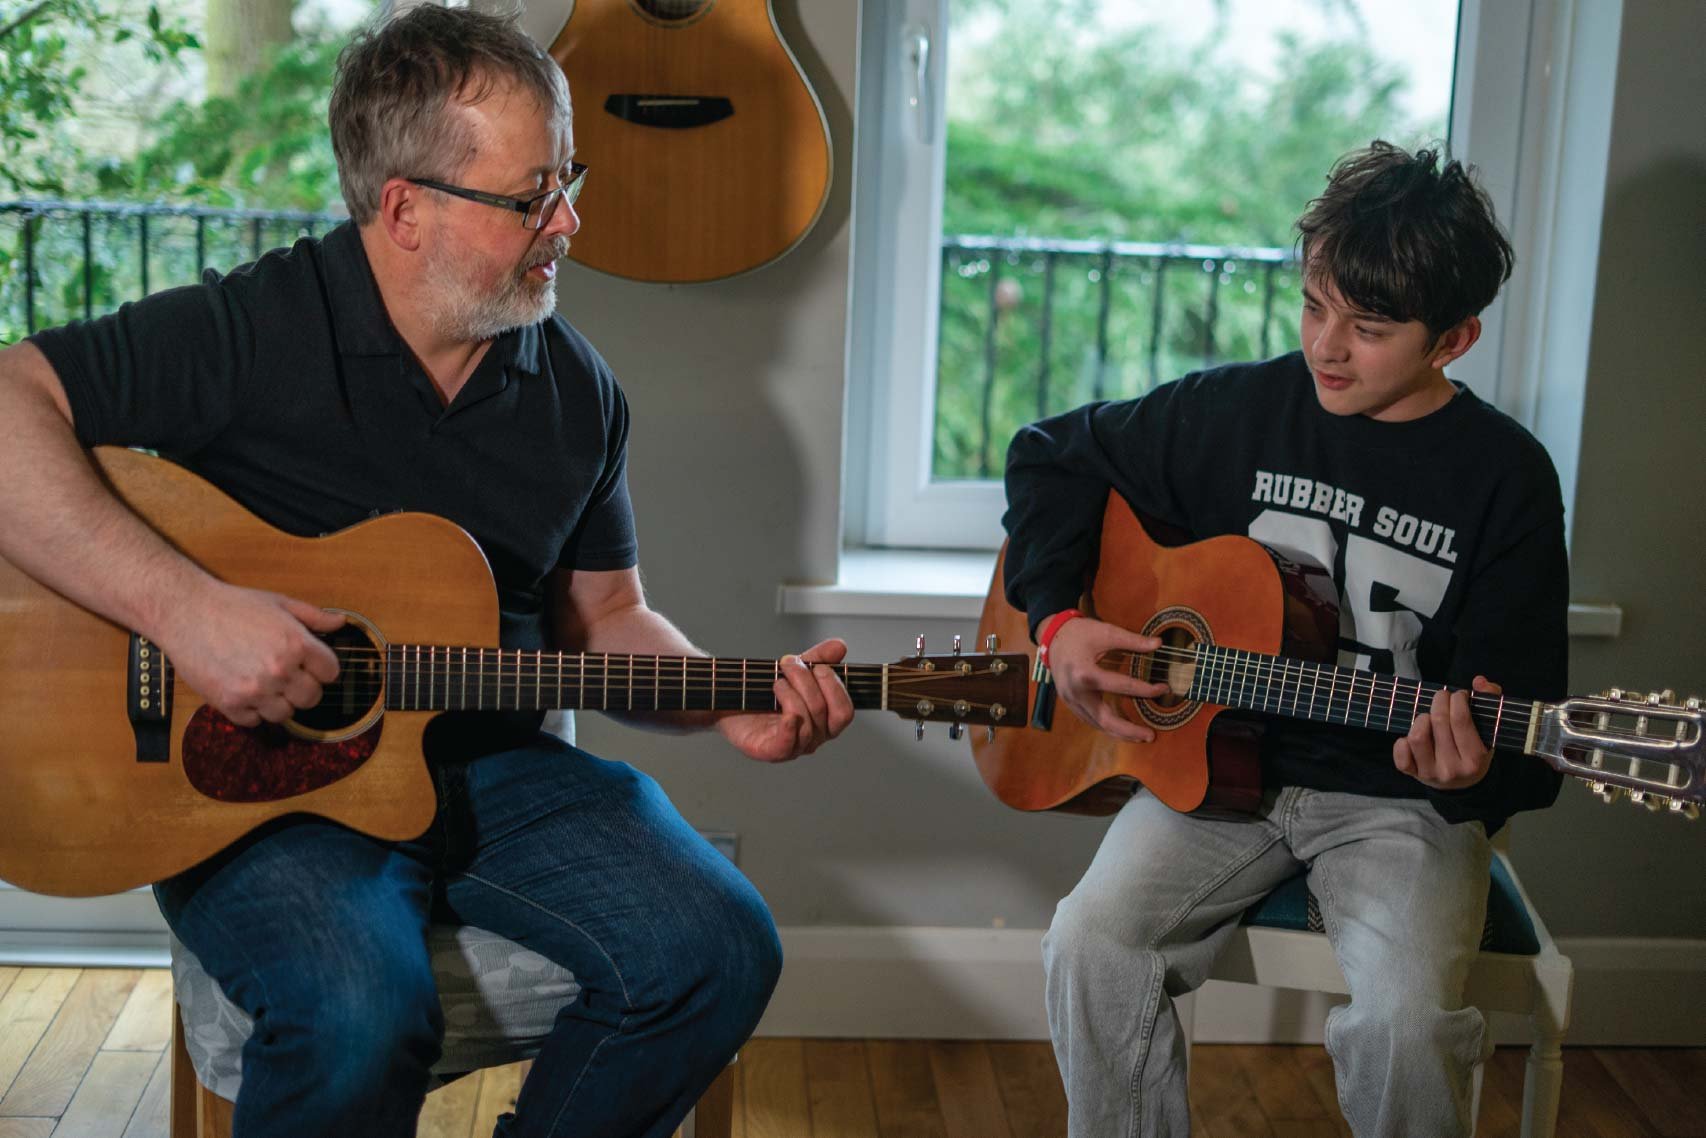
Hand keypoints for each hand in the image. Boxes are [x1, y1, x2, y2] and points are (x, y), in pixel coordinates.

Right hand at [155, 581, 343, 726]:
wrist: (186, 613)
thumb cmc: (233, 605)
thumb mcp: (279, 603)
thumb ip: (314, 616)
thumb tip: (340, 623)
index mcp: (296, 644)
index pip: (331, 673)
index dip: (322, 668)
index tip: (311, 665)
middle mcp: (279, 670)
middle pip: (312, 698)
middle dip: (304, 687)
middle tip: (287, 675)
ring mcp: (254, 691)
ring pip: (284, 714)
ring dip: (278, 701)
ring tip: (263, 681)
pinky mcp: (229, 704)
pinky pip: (254, 721)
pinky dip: (251, 710)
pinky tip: (244, 689)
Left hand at [717, 638, 854, 761]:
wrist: (731, 701)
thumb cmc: (766, 690)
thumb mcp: (795, 670)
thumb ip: (818, 658)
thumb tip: (840, 646)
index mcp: (825, 722)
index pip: (844, 712)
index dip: (834, 687)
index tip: (817, 665)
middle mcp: (814, 738)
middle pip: (822, 711)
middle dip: (805, 681)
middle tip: (787, 663)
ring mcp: (794, 747)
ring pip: (805, 723)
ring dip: (790, 695)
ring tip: (776, 681)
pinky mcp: (771, 752)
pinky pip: (787, 744)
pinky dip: (789, 727)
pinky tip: (785, 714)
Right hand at [1045, 615, 1167, 742]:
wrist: (1052, 637)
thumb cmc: (1079, 634)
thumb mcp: (1106, 632)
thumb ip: (1132, 641)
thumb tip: (1158, 644)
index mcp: (1085, 673)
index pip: (1121, 686)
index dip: (1145, 689)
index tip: (1163, 689)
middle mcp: (1076, 692)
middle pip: (1105, 719)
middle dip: (1129, 730)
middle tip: (1151, 735)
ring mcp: (1071, 700)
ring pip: (1097, 725)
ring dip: (1120, 733)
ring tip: (1140, 737)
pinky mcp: (1070, 703)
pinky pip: (1090, 720)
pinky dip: (1107, 727)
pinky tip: (1121, 729)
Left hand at [1393, 675, 1499, 789]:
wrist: (1463, 786)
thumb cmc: (1475, 750)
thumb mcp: (1489, 730)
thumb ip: (1490, 700)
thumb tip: (1479, 681)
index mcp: (1475, 759)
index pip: (1461, 720)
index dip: (1457, 699)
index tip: (1459, 695)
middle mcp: (1453, 769)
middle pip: (1438, 723)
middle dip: (1439, 701)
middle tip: (1442, 697)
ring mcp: (1431, 773)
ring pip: (1417, 736)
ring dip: (1422, 719)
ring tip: (1429, 717)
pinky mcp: (1413, 774)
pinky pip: (1401, 754)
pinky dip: (1402, 742)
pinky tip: (1412, 738)